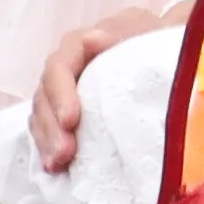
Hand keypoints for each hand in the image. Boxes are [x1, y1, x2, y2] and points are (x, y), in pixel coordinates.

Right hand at [29, 4, 174, 170]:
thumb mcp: (149, 35)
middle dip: (51, 125)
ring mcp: (63, 90)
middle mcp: (67, 67)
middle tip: (63, 153)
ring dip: (47, 141)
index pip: (60, 65)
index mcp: (82, 43)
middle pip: (45, 93)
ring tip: (56, 164)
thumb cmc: (155, 43)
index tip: (71, 120)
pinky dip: (49, 148)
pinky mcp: (65, 113)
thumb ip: (133, 38)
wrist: (162, 52)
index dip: (61, 93)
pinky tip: (56, 168)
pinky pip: (47, 129)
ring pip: (42, 114)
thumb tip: (101, 41)